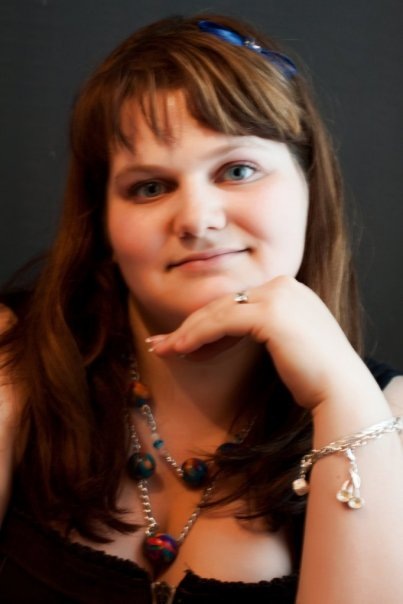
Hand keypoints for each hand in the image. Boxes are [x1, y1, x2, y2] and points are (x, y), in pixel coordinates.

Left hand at [146, 276, 369, 409]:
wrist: (341, 391)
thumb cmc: (316, 378)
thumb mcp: (285, 345)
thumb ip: (262, 331)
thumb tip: (225, 336)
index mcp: (289, 290)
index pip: (237, 303)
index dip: (207, 323)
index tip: (183, 342)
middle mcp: (283, 285)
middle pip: (224, 304)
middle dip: (190, 326)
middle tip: (162, 343)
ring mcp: (278, 296)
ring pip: (218, 312)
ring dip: (187, 333)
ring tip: (162, 349)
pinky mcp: (270, 313)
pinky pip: (222, 323)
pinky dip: (197, 336)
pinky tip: (179, 349)